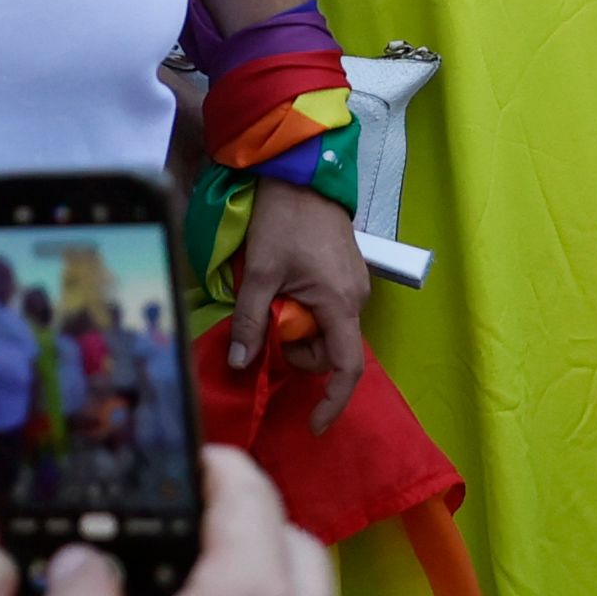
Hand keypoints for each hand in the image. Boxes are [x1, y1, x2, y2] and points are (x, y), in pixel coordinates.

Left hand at [224, 177, 370, 432]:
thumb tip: (240, 363)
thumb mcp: (258, 271)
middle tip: (267, 326)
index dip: (333, 401)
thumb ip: (249, 320)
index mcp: (339, 303)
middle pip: (331, 349)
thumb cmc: (283, 219)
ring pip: (328, 329)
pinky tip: (286, 287)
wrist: (303, 171)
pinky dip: (306, 311)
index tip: (315, 423)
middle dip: (298, 351)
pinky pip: (329, 308)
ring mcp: (355, 283)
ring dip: (299, 328)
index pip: (347, 368)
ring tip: (274, 297)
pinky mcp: (347, 272)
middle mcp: (356, 298)